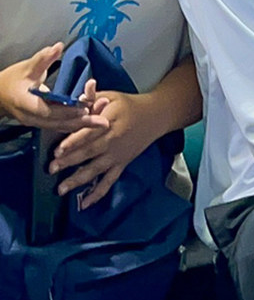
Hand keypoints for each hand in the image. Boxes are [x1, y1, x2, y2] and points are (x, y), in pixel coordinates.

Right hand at [0, 43, 110, 132]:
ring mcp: (38, 122)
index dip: (66, 111)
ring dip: (82, 125)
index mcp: (25, 103)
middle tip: (103, 121)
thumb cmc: (13, 80)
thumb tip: (57, 46)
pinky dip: (77, 124)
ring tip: (103, 122)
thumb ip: (43, 59)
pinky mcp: (44, 123)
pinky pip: (61, 126)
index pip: (47, 111)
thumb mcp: (26, 67)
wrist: (0, 95)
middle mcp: (32, 117)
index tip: (84, 109)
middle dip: (82, 122)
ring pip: (61, 127)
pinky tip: (93, 120)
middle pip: (58, 123)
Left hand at [49, 90, 153, 208]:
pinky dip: (98, 193)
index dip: (73, 142)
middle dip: (70, 161)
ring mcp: (118, 154)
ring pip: (97, 168)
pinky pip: (110, 180)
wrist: (156, 116)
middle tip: (52, 169)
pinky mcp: (122, 163)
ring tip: (62, 189)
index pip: (89, 133)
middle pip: (90, 152)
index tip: (58, 150)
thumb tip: (74, 100)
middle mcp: (114, 139)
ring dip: (79, 179)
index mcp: (109, 121)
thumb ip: (92, 98)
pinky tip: (85, 204)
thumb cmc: (129, 105)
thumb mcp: (111, 95)